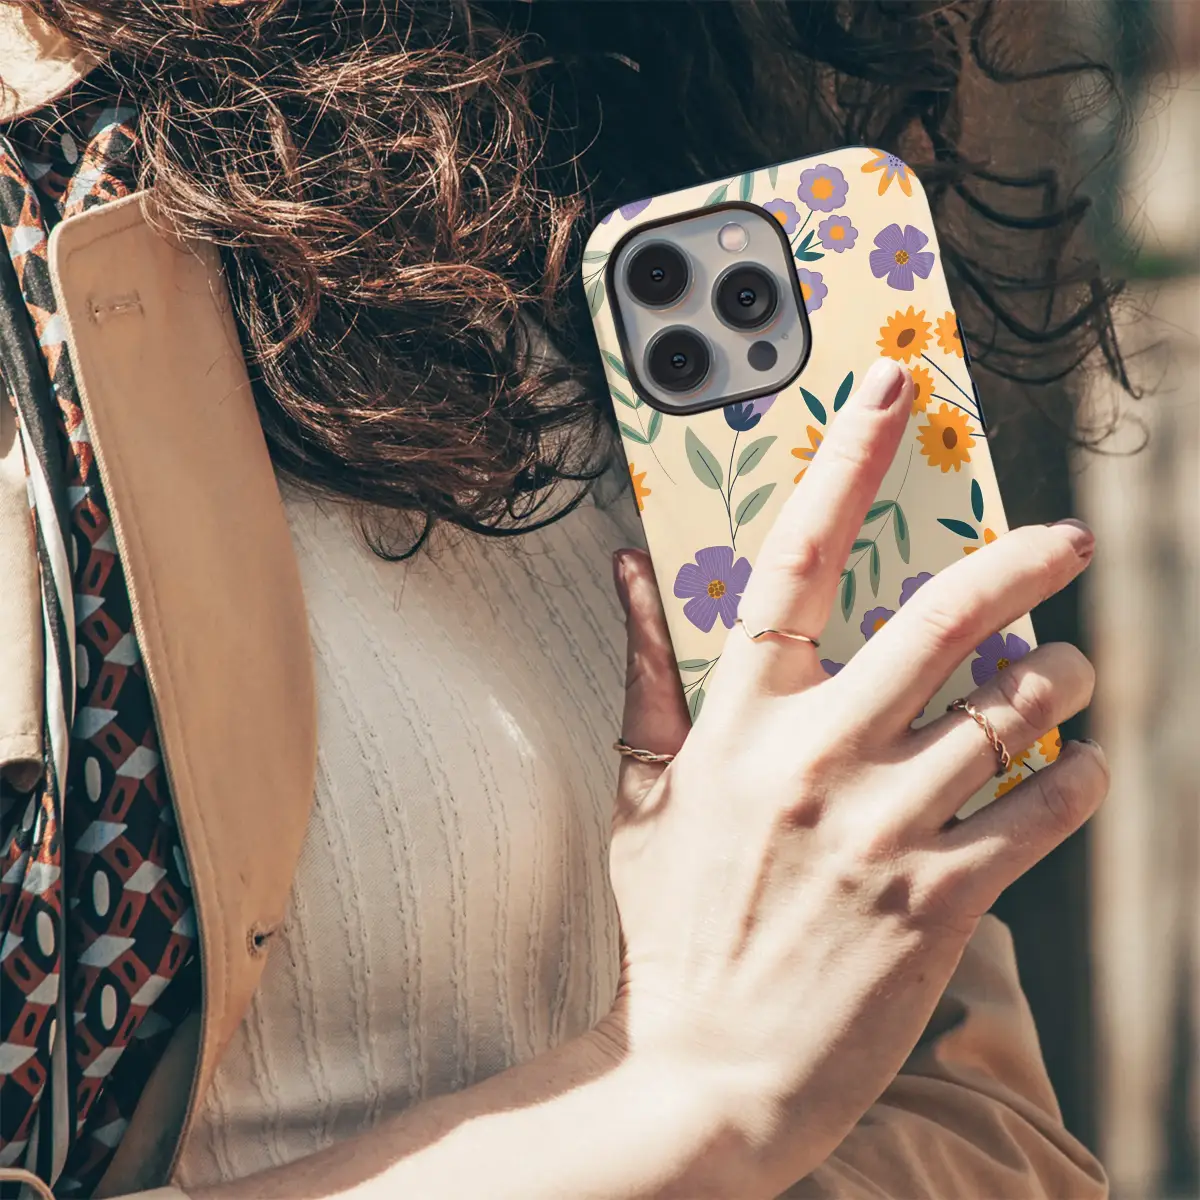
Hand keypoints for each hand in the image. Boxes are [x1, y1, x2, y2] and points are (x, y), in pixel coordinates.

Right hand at [606, 358, 1106, 1195]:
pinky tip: (1075, 765)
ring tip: (1071, 673)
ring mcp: (881, 829)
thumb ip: (643, 672)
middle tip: (1065, 539)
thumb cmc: (672, 926)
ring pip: (1008, 713)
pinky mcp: (939, 902)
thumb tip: (626, 567)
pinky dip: (1074, 777)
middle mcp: (815, 759)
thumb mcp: (642, 793)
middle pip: (940, 620)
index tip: (889, 390)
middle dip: (1020, 562)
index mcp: (737, 723)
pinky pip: (1038, 812)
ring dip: (1059, 680)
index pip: (793, 560)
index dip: (843, 462)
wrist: (704, 1073)